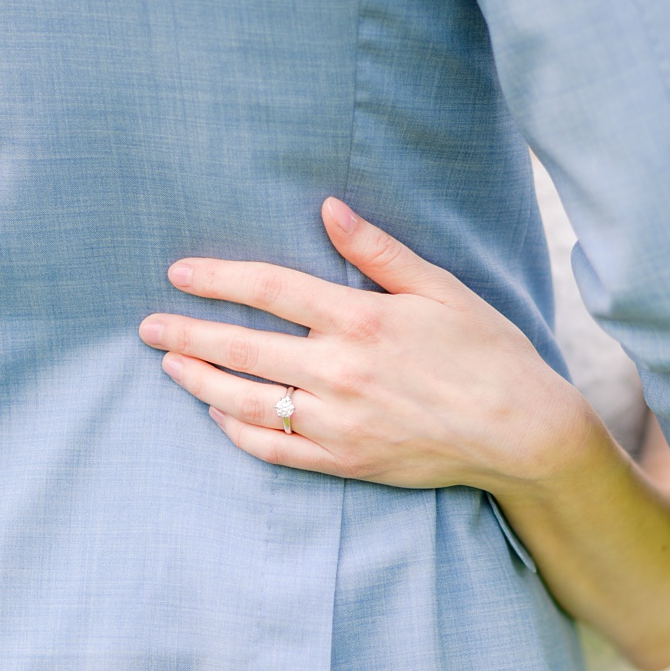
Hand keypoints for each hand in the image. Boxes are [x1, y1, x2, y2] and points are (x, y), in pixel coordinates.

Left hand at [138, 197, 603, 495]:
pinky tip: (218, 414)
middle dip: (186, 335)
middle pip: (241, 348)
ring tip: (169, 366)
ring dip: (199, 382)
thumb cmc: (487, 352)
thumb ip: (378, 251)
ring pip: (246, 402)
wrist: (523, 432)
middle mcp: (338, 372)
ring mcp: (336, 422)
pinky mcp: (343, 460)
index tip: (178, 274)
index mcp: (360, 321)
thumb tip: (328, 210)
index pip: (269, 291)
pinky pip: (273, 448)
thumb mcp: (440, 289)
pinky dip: (238, 431)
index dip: (217, 280)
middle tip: (146, 327)